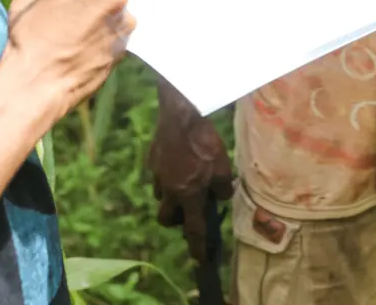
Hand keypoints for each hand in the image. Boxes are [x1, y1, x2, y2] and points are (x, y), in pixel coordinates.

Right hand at [3, 0, 139, 122]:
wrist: (36, 84)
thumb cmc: (26, 40)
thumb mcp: (29, 2)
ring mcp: (122, 20)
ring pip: (129, 6)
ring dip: (115, 12)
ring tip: (90, 29)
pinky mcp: (125, 46)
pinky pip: (123, 32)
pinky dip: (112, 35)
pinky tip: (91, 47)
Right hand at [148, 83, 233, 263]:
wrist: (179, 115)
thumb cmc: (204, 143)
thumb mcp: (223, 167)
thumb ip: (223, 187)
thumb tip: (221, 196)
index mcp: (189, 196)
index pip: (193, 230)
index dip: (197, 247)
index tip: (199, 259)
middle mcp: (170, 191)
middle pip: (166, 218)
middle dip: (175, 221)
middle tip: (188, 210)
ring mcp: (157, 175)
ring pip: (160, 195)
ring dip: (170, 196)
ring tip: (183, 181)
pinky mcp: (152, 158)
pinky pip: (158, 174)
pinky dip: (167, 174)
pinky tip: (177, 160)